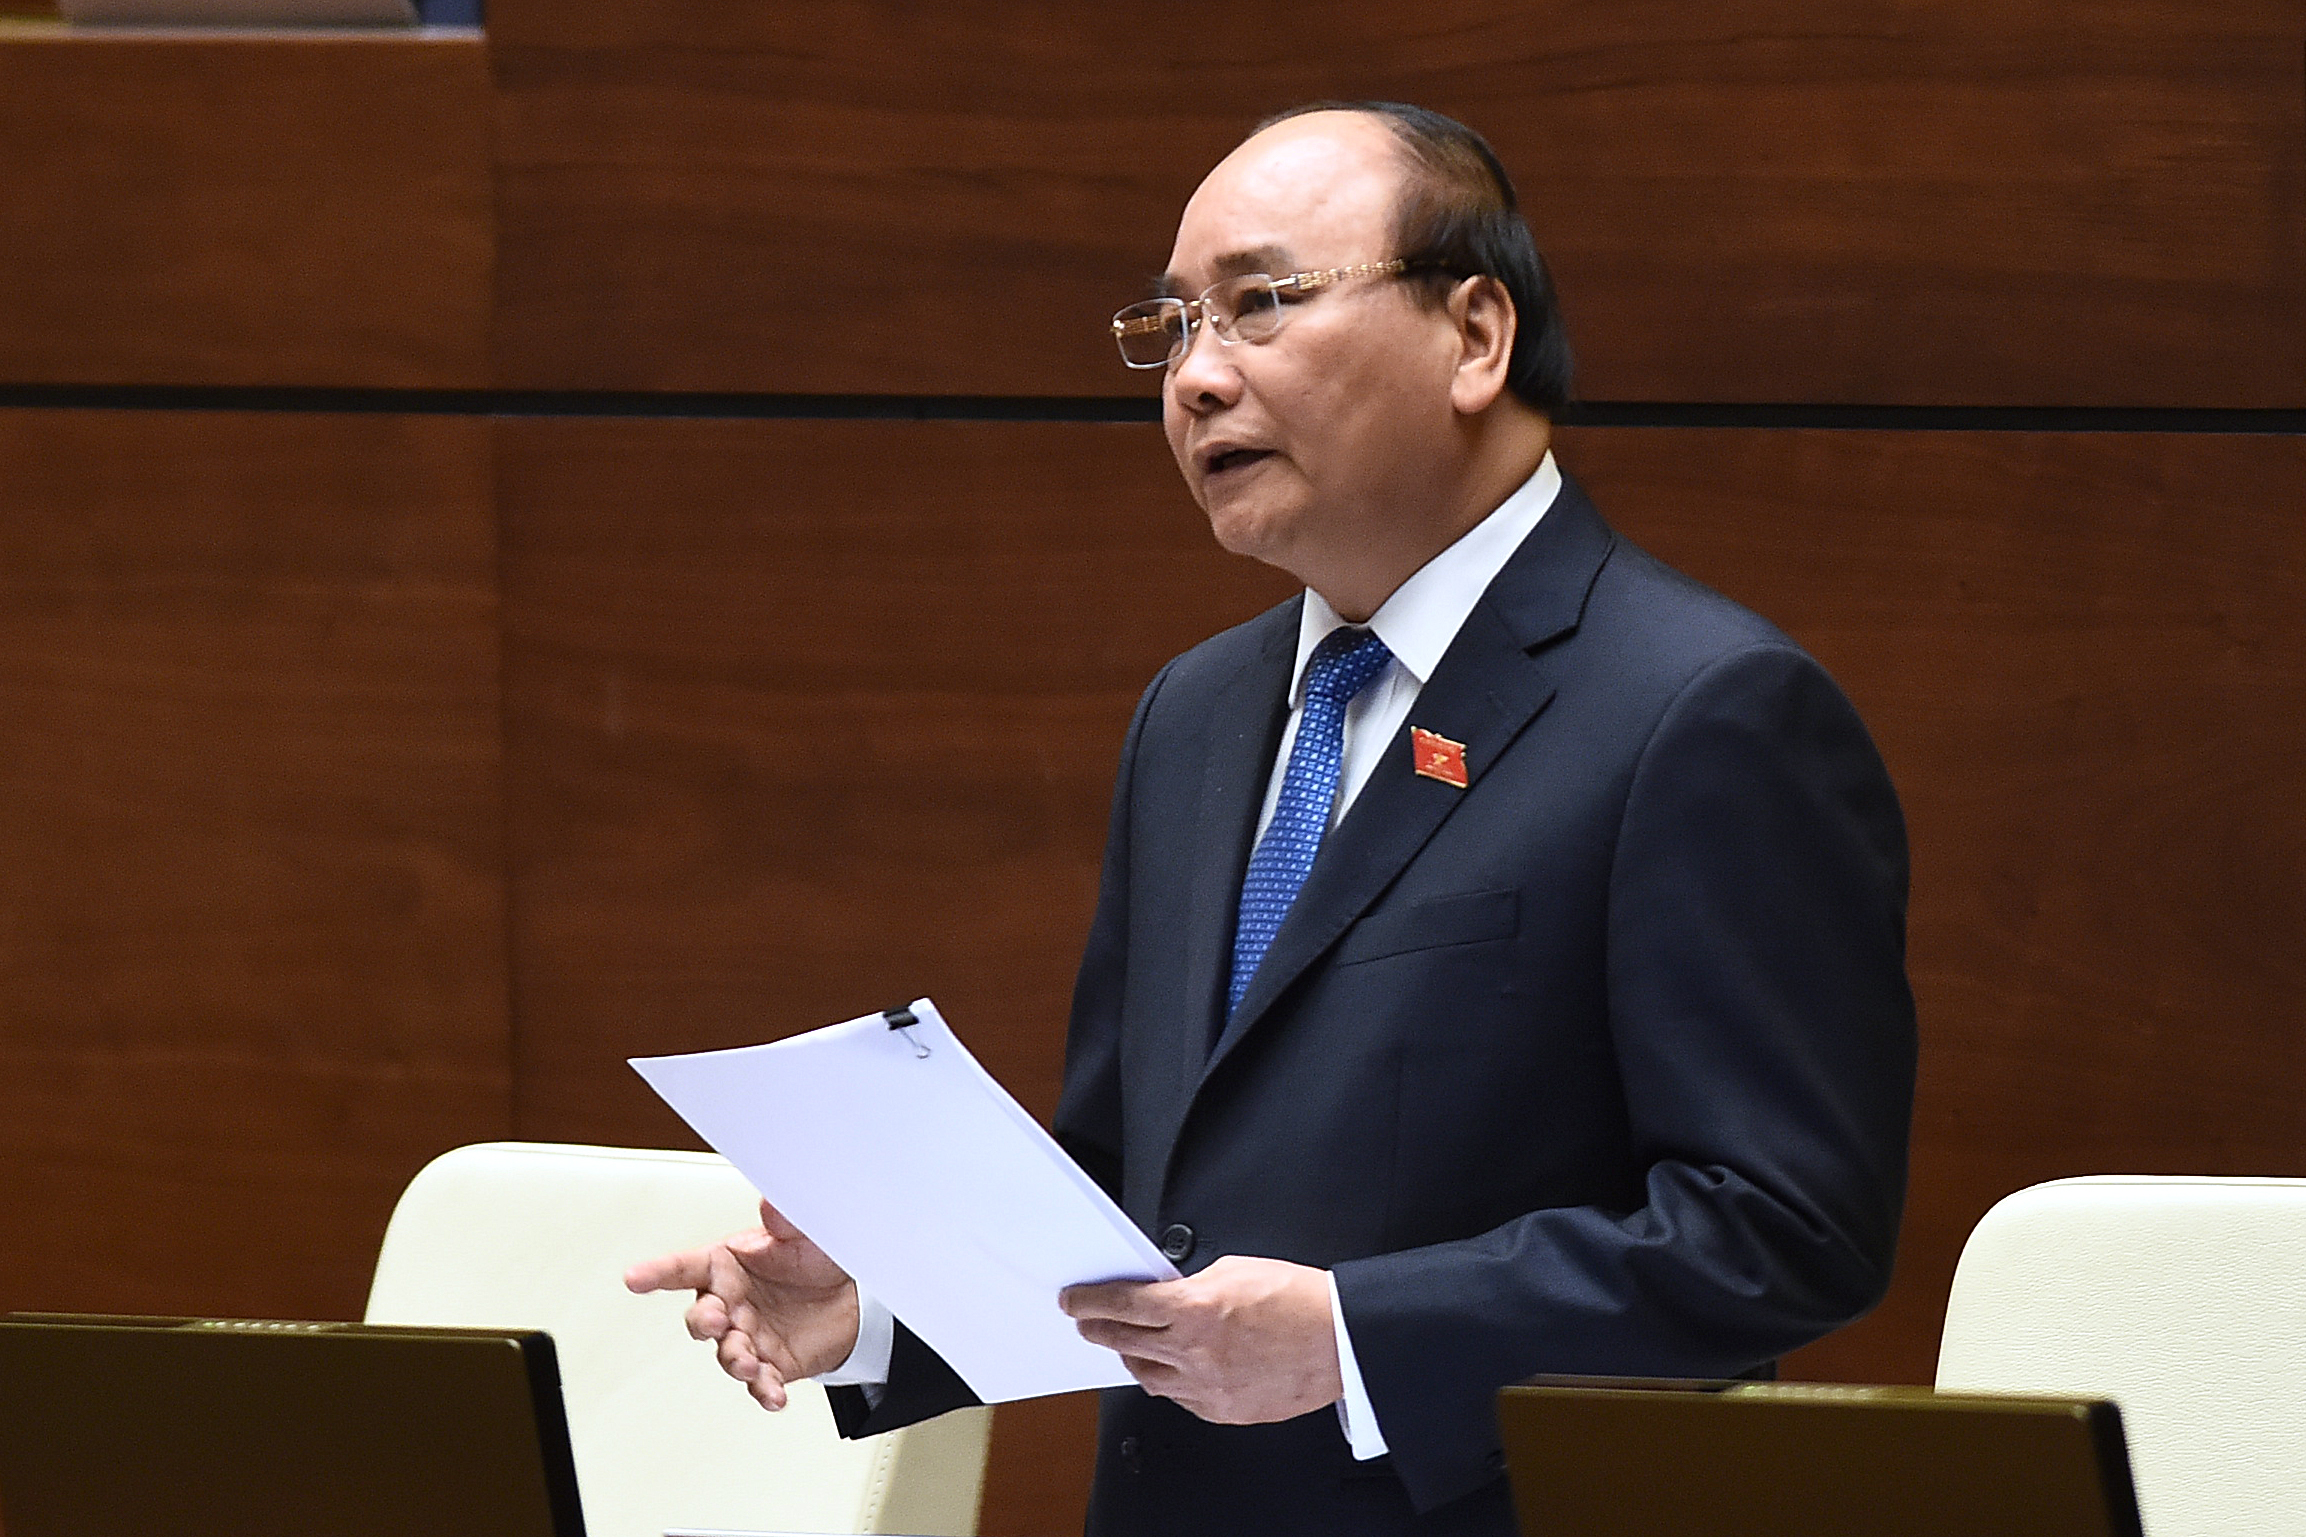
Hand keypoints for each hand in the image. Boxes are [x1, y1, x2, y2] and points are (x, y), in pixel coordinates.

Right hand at [625, 1198, 858, 1410]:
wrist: (848, 1295)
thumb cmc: (814, 1258)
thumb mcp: (803, 1233)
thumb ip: (784, 1221)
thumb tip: (772, 1203)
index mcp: (725, 1265)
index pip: (684, 1267)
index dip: (657, 1272)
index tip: (635, 1278)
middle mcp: (729, 1304)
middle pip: (701, 1317)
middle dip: (703, 1322)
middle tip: (715, 1321)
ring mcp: (746, 1336)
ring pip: (728, 1353)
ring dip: (735, 1360)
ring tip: (748, 1363)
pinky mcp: (770, 1364)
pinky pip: (761, 1382)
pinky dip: (765, 1390)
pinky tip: (773, 1395)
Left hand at [1060, 1255, 1342, 1423]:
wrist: (1340, 1340)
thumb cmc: (1298, 1301)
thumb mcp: (1234, 1270)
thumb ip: (1191, 1285)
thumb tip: (1166, 1294)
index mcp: (1196, 1311)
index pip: (1124, 1305)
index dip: (1091, 1302)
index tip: (1075, 1301)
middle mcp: (1196, 1354)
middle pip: (1126, 1341)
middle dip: (1098, 1328)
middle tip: (1086, 1320)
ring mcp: (1208, 1388)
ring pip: (1148, 1375)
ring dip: (1133, 1355)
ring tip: (1128, 1342)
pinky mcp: (1224, 1411)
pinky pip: (1180, 1398)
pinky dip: (1169, 1380)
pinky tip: (1170, 1367)